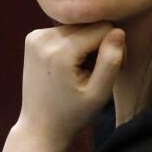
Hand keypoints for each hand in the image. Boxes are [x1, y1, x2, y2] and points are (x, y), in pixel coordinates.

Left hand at [17, 23, 125, 147]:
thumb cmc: (73, 114)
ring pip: (78, 26)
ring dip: (84, 44)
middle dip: (98, 44)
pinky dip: (71, 44)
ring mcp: (35, 36)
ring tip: (81, 71)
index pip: (103, 28)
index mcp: (60, 52)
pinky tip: (68, 66)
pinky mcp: (32, 37)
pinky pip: (64, 30)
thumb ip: (111, 61)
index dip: (113, 47)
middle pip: (89, 25)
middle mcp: (44, 38)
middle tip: (95, 72)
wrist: (40, 126)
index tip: (108, 70)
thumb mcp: (99, 94)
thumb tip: (118, 31)